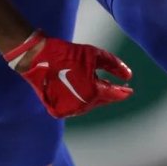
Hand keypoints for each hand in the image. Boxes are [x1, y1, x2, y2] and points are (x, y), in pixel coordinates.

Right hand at [5, 31, 132, 118]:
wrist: (37, 59)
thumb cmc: (67, 54)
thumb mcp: (94, 54)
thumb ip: (114, 65)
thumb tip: (128, 75)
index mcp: (93, 92)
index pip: (114, 95)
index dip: (123, 91)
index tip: (129, 90)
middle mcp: (83, 106)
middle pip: (101, 100)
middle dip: (106, 92)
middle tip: (109, 84)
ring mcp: (69, 110)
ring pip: (88, 105)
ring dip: (92, 96)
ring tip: (90, 83)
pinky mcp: (58, 111)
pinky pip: (74, 107)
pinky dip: (78, 99)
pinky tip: (77, 89)